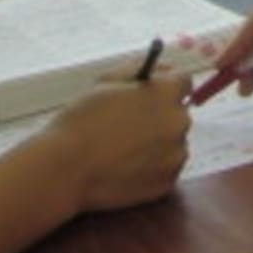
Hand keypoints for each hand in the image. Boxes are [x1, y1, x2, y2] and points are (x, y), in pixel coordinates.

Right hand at [41, 73, 192, 212]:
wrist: (67, 168)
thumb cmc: (82, 120)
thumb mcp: (107, 81)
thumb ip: (138, 69)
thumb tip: (159, 69)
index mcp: (166, 93)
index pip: (184, 80)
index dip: (166, 83)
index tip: (152, 91)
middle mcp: (178, 123)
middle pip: (178, 112)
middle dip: (160, 113)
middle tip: (131, 122)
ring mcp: (175, 155)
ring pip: (173, 142)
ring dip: (158, 141)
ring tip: (125, 148)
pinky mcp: (167, 182)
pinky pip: (166, 167)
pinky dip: (153, 166)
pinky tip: (127, 165)